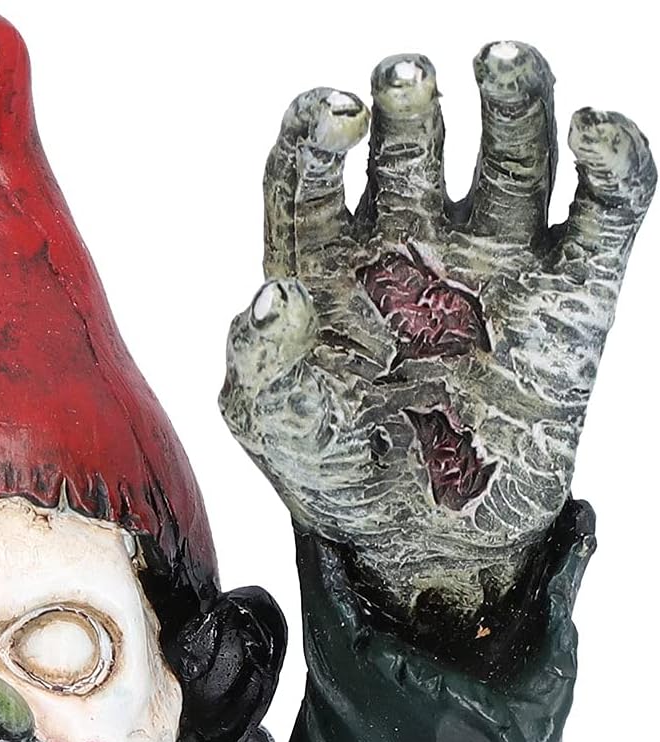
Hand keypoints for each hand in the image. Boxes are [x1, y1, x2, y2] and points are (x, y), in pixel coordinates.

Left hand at [219, 45, 652, 615]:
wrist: (419, 543)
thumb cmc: (333, 473)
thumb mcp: (274, 424)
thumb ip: (263, 361)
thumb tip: (273, 294)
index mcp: (324, 260)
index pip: (315, 167)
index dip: (319, 129)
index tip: (333, 118)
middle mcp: (407, 243)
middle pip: (412, 137)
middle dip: (408, 98)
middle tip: (402, 85)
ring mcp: (491, 262)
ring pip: (511, 148)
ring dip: (513, 93)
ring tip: (496, 62)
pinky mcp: (571, 295)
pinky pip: (606, 209)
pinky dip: (614, 160)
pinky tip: (591, 131)